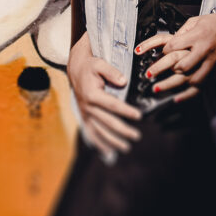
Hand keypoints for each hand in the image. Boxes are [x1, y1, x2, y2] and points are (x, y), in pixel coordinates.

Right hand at [67, 40, 140, 157]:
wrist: (76, 70)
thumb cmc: (90, 66)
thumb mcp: (100, 64)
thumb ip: (112, 72)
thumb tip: (123, 81)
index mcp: (92, 94)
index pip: (113, 105)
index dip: (126, 111)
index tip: (139, 116)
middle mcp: (88, 106)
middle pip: (108, 121)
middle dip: (123, 130)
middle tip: (137, 136)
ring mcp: (85, 113)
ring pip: (100, 131)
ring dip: (113, 141)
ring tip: (127, 147)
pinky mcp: (84, 117)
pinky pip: (91, 133)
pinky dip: (99, 143)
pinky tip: (108, 152)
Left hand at [138, 11, 215, 100]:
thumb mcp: (198, 20)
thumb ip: (182, 31)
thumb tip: (169, 42)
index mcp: (198, 36)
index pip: (174, 46)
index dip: (162, 51)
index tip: (159, 54)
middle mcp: (205, 51)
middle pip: (181, 65)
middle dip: (163, 71)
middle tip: (150, 74)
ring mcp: (213, 63)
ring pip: (191, 79)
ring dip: (173, 85)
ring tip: (158, 89)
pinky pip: (203, 86)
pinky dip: (189, 94)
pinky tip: (177, 98)